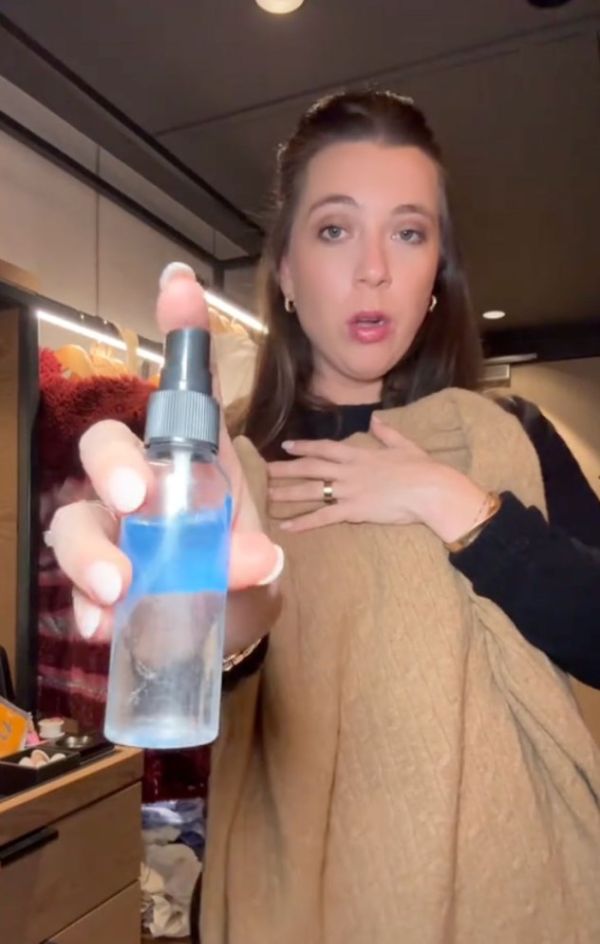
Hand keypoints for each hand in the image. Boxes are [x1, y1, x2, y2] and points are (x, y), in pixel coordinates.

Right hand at [48, 266, 281, 642]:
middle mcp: (142, 485)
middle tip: (135, 498)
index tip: (182, 285)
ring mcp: (113, 531)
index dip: (182, 334)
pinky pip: (77, 584)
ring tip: (117, 589)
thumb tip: (256, 559)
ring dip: (90, 551)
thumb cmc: (237, 568)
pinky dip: (88, 605)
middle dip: (113, 466)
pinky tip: (104, 625)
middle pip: (104, 448)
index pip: (186, 392)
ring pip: (74, 518)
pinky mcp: (98, 580)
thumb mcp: (256, 559)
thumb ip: (256, 557)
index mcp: (190, 460)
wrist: (223, 623)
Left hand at [267, 414, 487, 541]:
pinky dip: (303, 523)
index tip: (286, 446)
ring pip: (311, 491)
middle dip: (285, 469)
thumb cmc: (422, 468)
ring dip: (287, 493)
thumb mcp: (404, 445)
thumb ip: (387, 433)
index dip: (304, 446)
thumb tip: (376, 420)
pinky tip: (286, 527)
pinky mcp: (353, 511)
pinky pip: (322, 517)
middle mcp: (348, 471)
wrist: (430, 490)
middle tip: (263, 471)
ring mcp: (348, 491)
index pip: (324, 448)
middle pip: (310, 468)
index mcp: (359, 454)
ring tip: (266, 497)